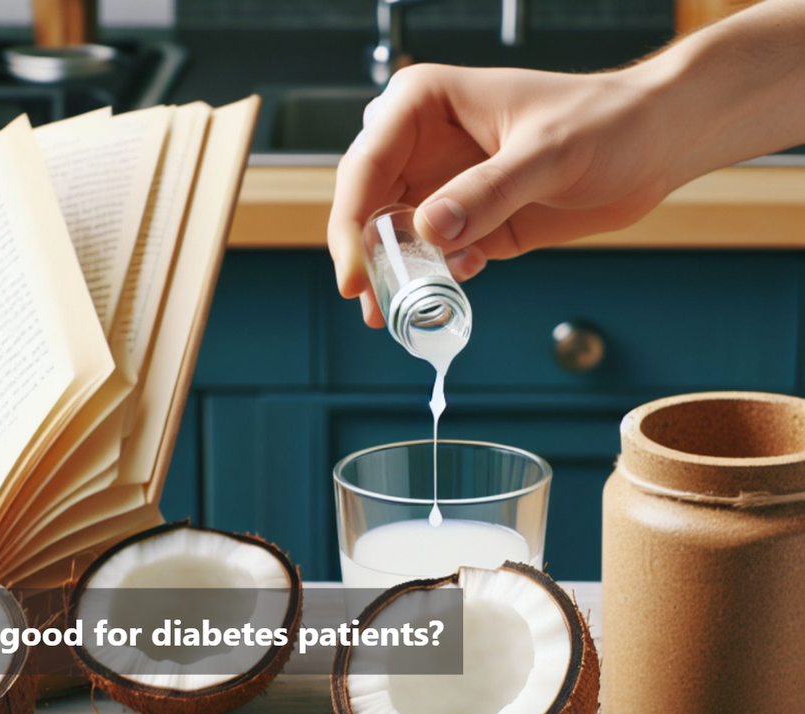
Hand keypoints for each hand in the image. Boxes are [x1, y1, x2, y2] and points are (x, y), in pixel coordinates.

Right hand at [328, 62, 678, 327]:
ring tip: (393, 316)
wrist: (655, 144)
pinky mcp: (469, 221)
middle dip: (366, 255)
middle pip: (367, 204)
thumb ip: (490, 191)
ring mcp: (444, 185)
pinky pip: (433, 257)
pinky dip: (433, 281)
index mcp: (425, 104)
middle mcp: (422, 143)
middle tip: (371, 303)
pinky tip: (448, 294)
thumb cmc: (607, 121)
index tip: (357, 272)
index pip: (366, 164)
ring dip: (394, 277)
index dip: (351, 221)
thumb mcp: (549, 153)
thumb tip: (429, 230)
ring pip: (393, 237)